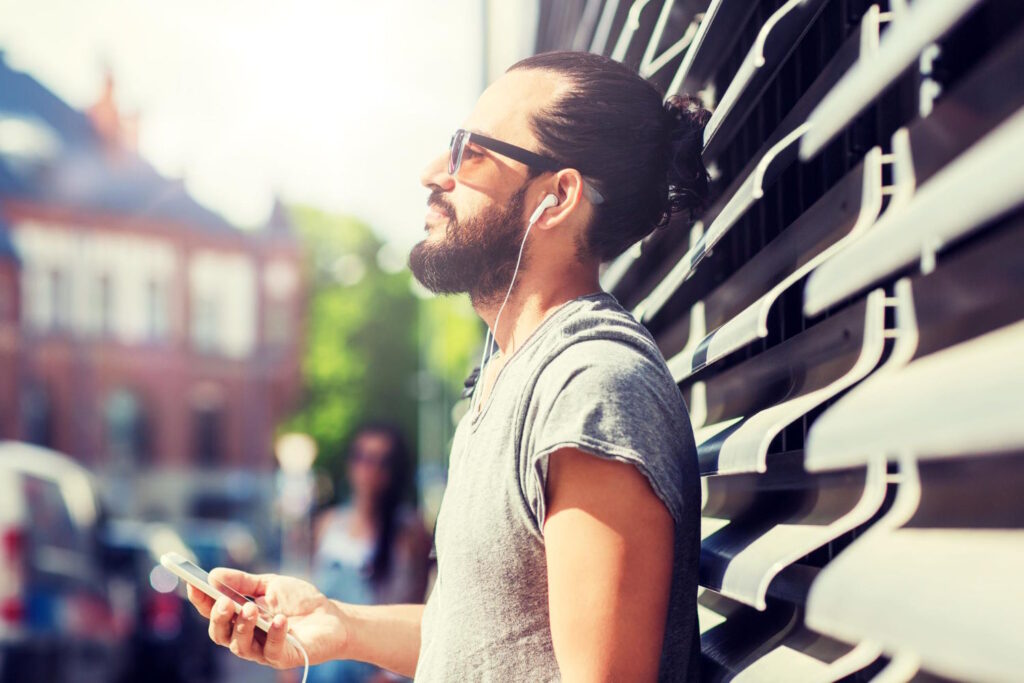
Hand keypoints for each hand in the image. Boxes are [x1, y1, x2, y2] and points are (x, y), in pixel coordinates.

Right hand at [186, 568, 347, 669]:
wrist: (332, 617)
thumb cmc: (300, 601)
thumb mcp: (270, 585)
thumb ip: (244, 582)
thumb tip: (213, 574)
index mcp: (240, 618)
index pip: (213, 612)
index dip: (201, 600)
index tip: (193, 582)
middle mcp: (246, 637)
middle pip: (220, 634)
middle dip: (218, 618)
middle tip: (224, 601)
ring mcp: (262, 650)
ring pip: (239, 646)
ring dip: (242, 626)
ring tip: (251, 608)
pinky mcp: (282, 658)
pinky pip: (271, 650)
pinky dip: (274, 633)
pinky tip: (280, 619)